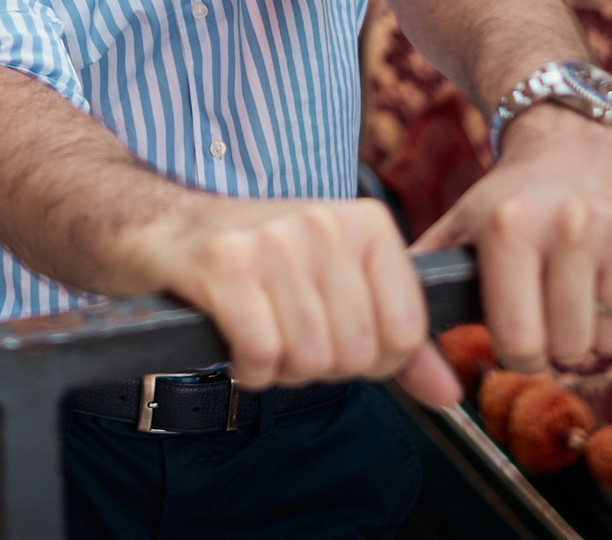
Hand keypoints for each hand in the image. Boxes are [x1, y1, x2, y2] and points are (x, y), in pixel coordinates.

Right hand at [122, 193, 459, 404]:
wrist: (161, 226)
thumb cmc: (256, 262)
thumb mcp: (336, 288)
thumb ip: (398, 341)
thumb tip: (451, 390)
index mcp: (365, 223)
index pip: (405, 332)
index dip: (371, 359)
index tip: (334, 337)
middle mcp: (324, 222)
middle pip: (356, 352)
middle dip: (319, 365)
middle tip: (287, 336)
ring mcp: (273, 240)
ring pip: (310, 358)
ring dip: (280, 368)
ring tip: (258, 334)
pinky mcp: (222, 265)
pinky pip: (262, 355)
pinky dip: (247, 369)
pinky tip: (233, 342)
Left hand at [416, 105, 611, 369]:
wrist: (572, 132)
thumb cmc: (513, 194)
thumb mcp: (464, 222)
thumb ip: (429, 273)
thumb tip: (395, 328)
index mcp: (509, 229)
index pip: (522, 346)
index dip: (522, 357)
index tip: (523, 341)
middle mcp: (568, 224)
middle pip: (572, 349)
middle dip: (562, 345)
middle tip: (556, 313)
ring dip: (603, 332)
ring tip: (586, 293)